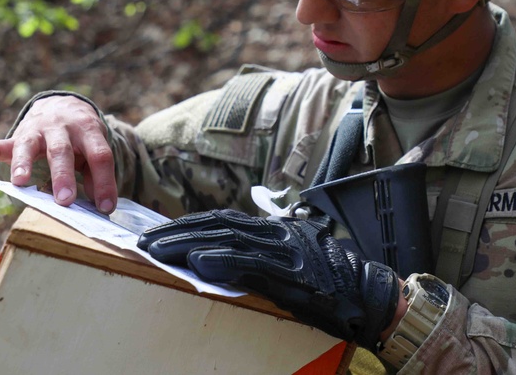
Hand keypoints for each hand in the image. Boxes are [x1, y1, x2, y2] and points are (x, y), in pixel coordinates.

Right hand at [0, 95, 117, 212]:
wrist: (64, 106)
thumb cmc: (82, 139)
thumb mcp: (95, 150)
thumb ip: (96, 174)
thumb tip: (98, 203)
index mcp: (88, 130)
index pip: (99, 156)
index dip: (104, 182)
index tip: (105, 208)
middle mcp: (62, 128)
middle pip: (62, 152)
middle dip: (63, 177)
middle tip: (66, 201)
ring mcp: (38, 130)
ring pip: (29, 146)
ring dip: (23, 164)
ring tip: (19, 182)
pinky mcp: (19, 136)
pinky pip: (0, 144)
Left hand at [138, 209, 399, 348]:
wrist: (371, 296)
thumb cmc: (332, 286)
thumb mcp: (293, 265)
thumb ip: (260, 258)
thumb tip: (217, 261)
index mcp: (276, 230)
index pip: (224, 220)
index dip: (189, 225)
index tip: (159, 233)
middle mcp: (278, 233)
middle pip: (219, 224)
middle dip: (178, 232)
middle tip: (145, 241)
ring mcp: (285, 250)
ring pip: (228, 238)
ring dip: (189, 243)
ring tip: (157, 250)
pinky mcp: (291, 272)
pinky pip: (251, 262)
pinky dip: (223, 260)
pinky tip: (198, 262)